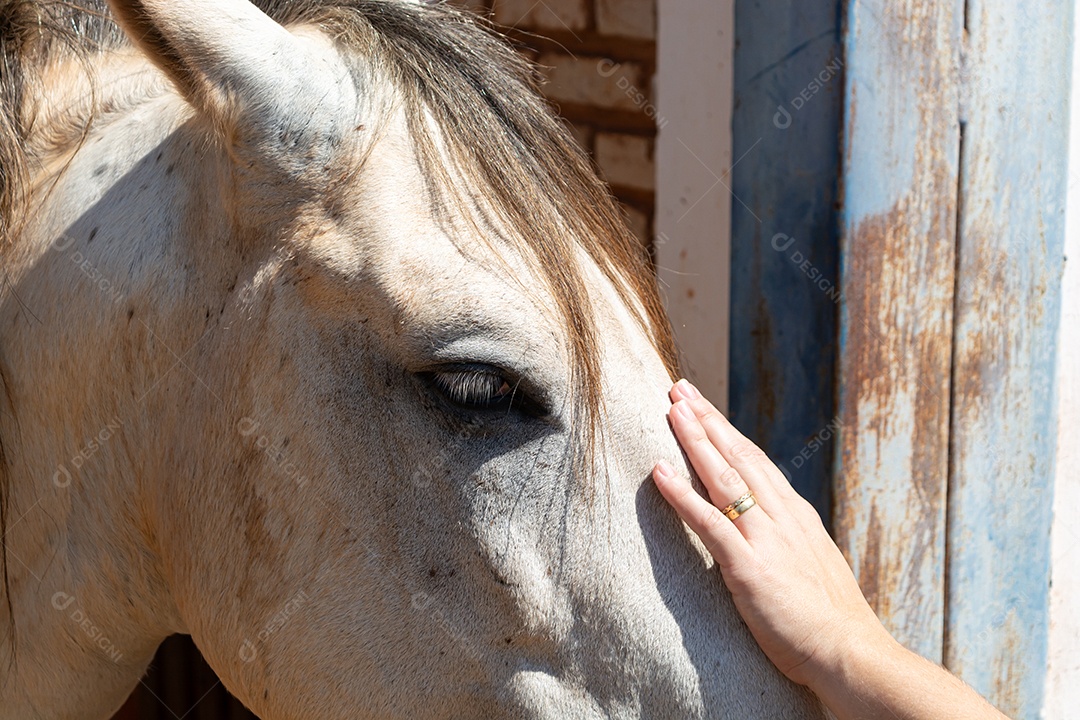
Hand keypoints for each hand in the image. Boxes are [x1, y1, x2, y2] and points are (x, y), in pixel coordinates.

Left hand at [652, 380, 890, 689]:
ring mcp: (766, 539)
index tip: (706, 407)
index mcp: (797, 517)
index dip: (728, 432)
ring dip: (695, 440)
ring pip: (723, 477)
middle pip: (739, 456)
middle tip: (680, 389)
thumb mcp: (814, 568)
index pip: (757, 462)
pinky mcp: (749, 568)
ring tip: (671, 409)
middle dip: (707, 420)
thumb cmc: (833, 623)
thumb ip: (790, 544)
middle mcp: (782, 518)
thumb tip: (773, 533)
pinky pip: (709, 522)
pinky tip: (658, 472)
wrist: (850, 654)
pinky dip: (681, 494)